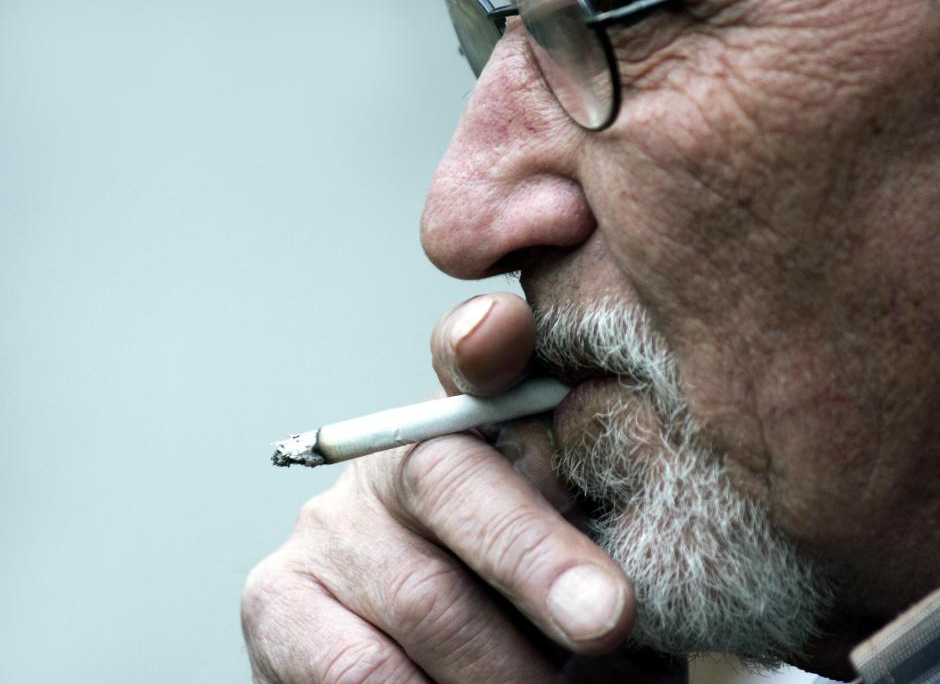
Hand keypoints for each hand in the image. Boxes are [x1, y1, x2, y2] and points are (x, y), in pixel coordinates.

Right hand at [242, 293, 686, 683]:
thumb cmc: (548, 626)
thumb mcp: (590, 567)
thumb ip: (594, 522)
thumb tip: (622, 540)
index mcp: (478, 431)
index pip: (472, 357)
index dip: (485, 339)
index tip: (503, 330)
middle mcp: (395, 460)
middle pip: (451, 481)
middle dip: (536, 559)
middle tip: (603, 619)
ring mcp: (330, 525)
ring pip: (422, 598)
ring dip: (504, 670)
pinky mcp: (277, 598)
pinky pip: (357, 670)